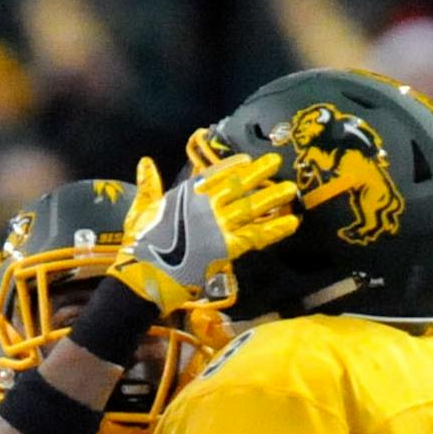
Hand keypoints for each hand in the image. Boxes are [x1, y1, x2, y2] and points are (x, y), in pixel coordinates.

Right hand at [109, 153, 298, 312]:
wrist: (146, 273)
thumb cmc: (141, 244)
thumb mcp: (142, 209)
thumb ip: (149, 185)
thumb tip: (145, 162)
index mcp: (187, 194)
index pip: (215, 174)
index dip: (233, 166)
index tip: (248, 160)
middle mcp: (205, 205)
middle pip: (238, 186)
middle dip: (258, 174)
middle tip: (276, 161)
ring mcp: (218, 225)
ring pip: (251, 208)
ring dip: (272, 197)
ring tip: (291, 188)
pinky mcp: (227, 247)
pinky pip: (256, 236)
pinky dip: (274, 229)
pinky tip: (291, 222)